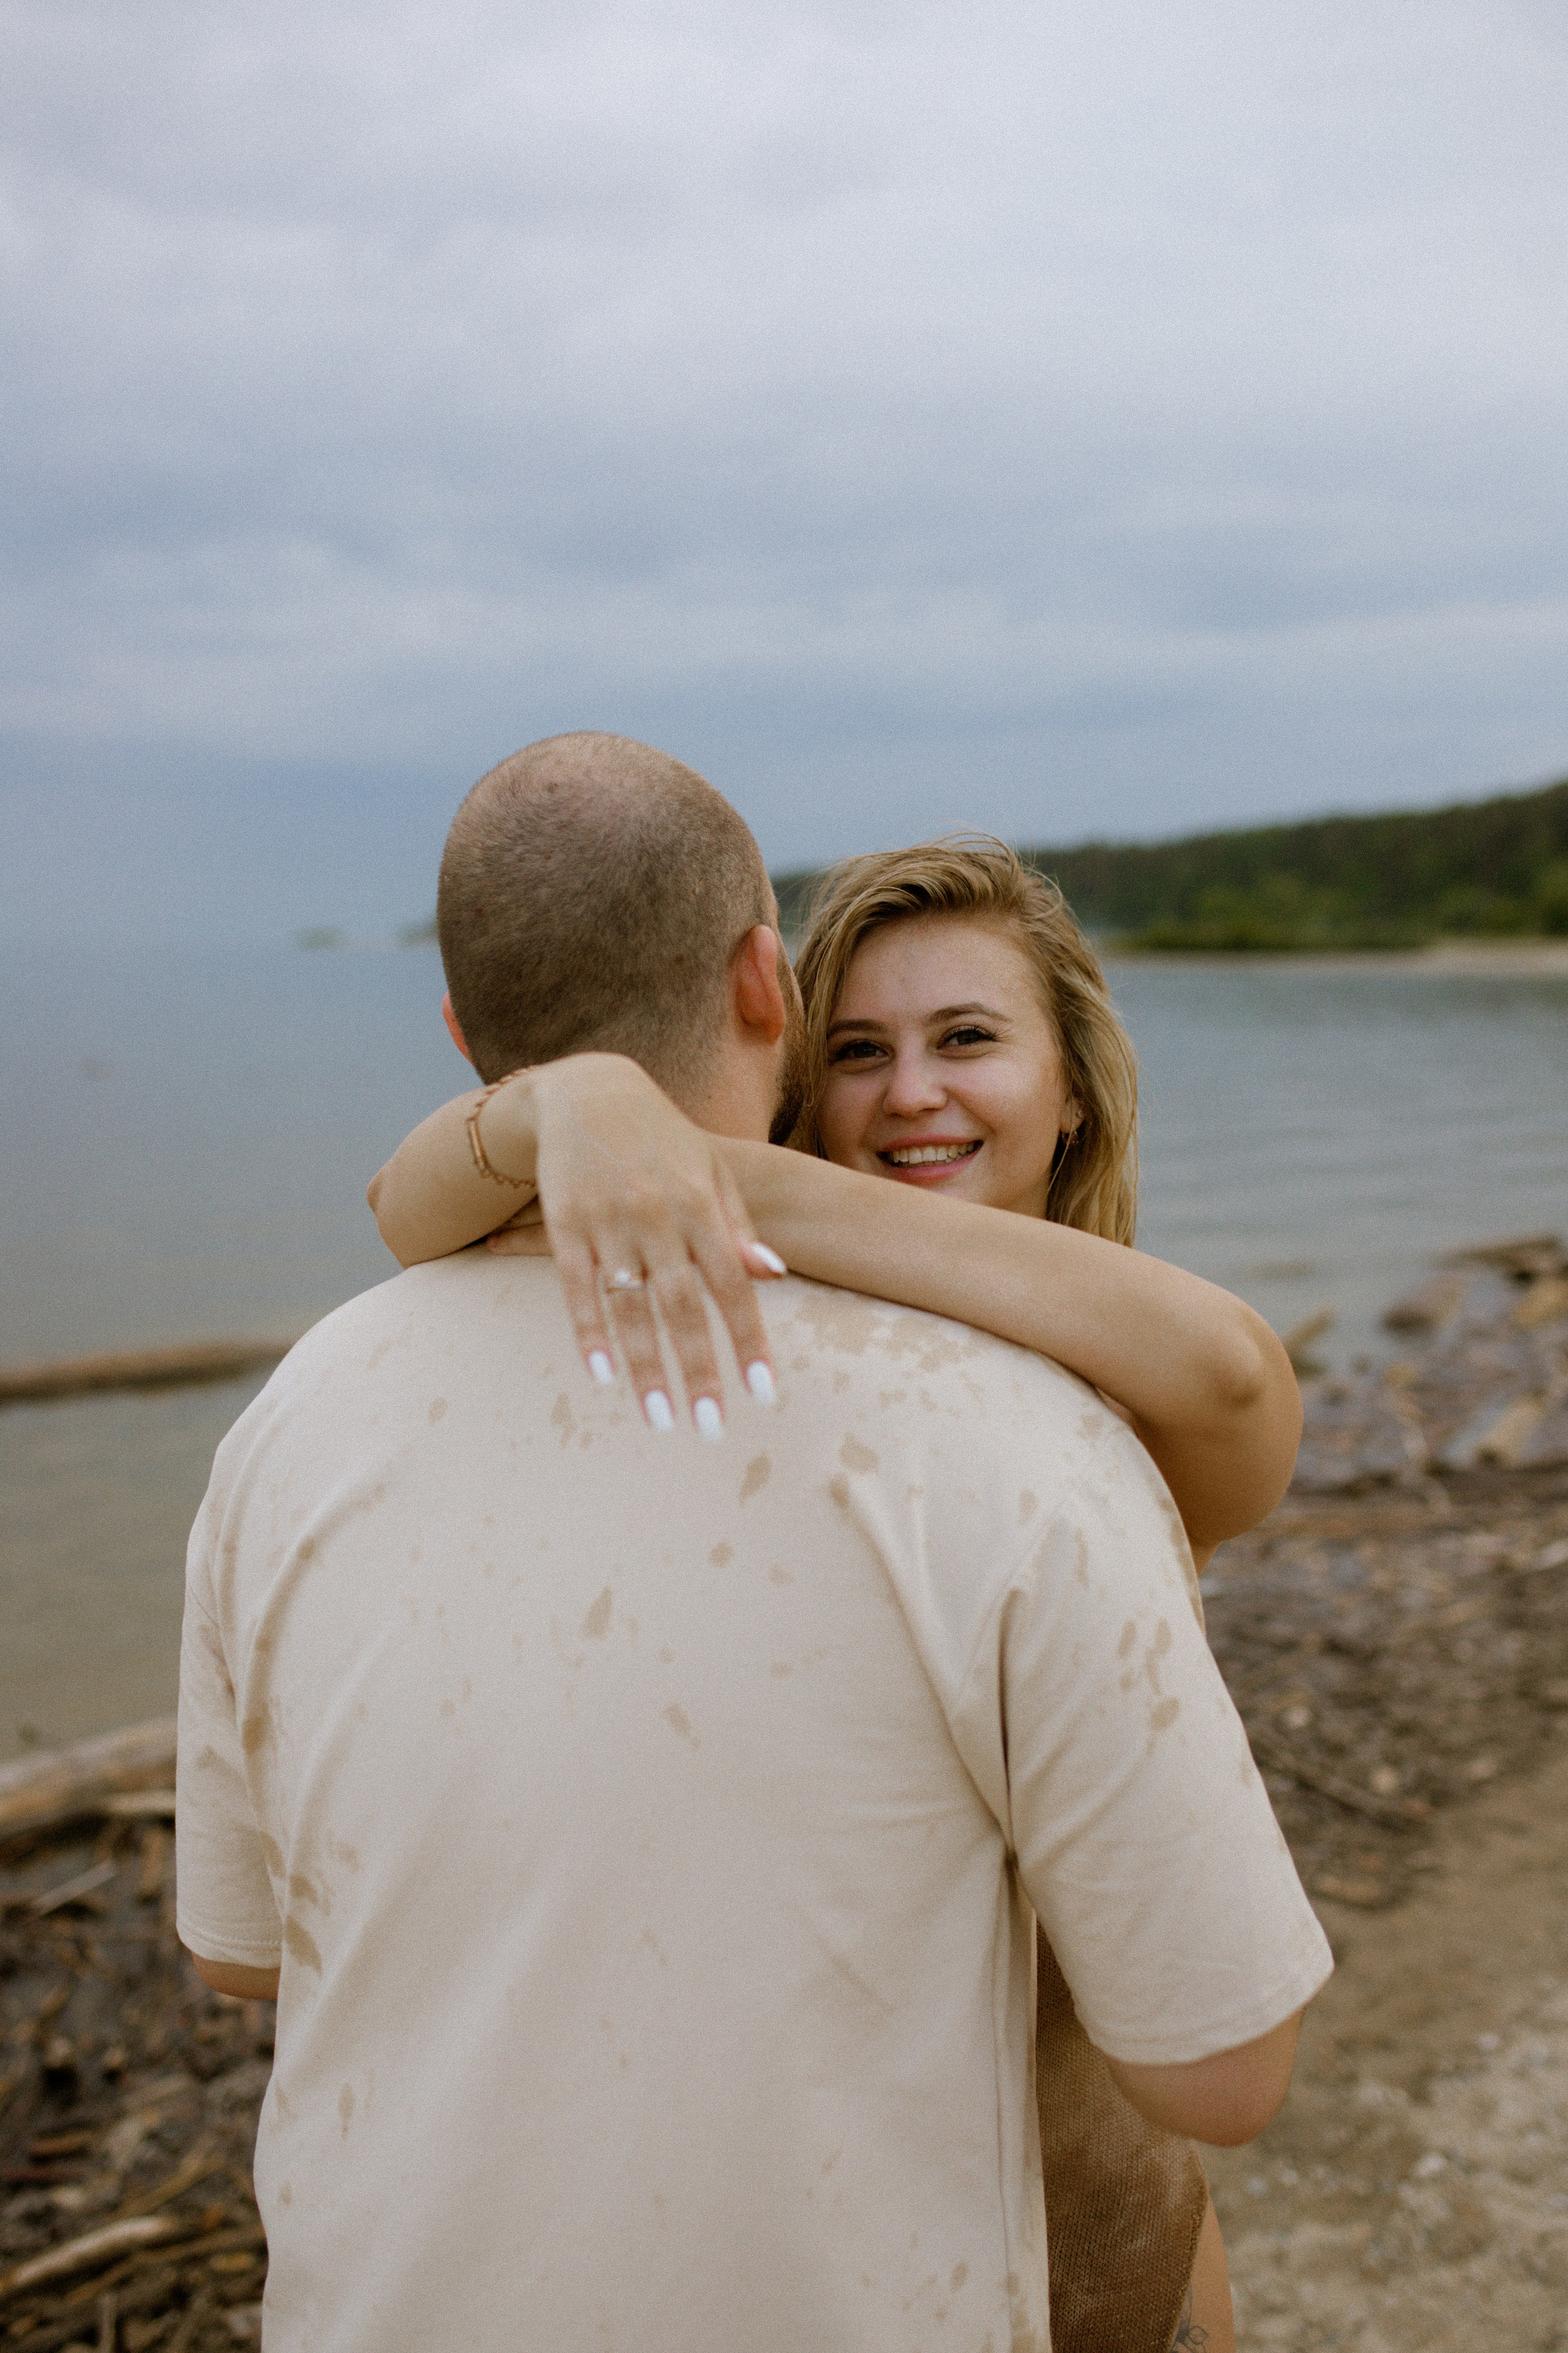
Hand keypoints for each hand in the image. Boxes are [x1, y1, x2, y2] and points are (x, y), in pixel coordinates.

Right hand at [485, 1056, 783, 1434]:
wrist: (587, 1090)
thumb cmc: (662, 1139)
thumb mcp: (710, 1170)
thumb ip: (738, 1225)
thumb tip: (773, 1275)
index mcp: (701, 1207)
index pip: (733, 1286)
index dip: (749, 1340)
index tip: (764, 1393)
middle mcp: (658, 1217)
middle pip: (683, 1307)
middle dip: (699, 1371)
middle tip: (712, 1428)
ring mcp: (609, 1222)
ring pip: (631, 1308)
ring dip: (646, 1368)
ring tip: (660, 1420)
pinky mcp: (564, 1224)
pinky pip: (577, 1288)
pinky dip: (589, 1333)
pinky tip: (602, 1377)